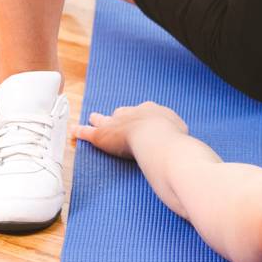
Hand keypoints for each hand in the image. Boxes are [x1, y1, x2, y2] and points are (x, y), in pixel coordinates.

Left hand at [70, 101, 188, 159]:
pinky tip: (73, 131)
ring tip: (93, 117)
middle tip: (117, 118)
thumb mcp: (181, 134)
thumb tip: (187, 150)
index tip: (143, 123)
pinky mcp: (102, 135)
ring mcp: (117, 123)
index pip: (144, 112)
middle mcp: (134, 112)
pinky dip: (80, 132)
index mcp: (153, 111)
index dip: (142, 118)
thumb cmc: (173, 139)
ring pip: (105, 119)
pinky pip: (88, 132)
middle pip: (124, 112)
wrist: (157, 139)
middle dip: (120, 116)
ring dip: (99, 119)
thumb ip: (180, 139)